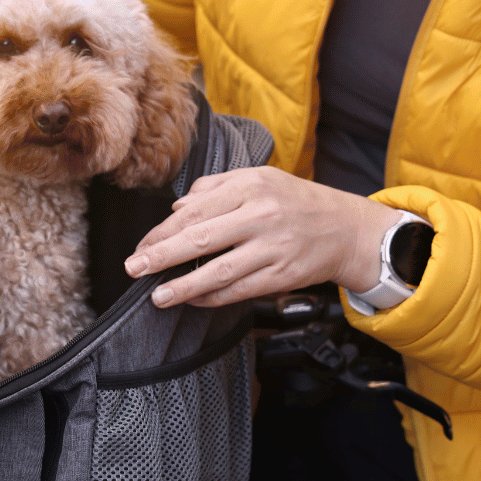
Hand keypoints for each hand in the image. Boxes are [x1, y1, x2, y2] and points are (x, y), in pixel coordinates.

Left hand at [122, 166, 402, 306]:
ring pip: (220, 270)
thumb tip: (177, 208)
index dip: (162, 232)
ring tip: (158, 296)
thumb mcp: (258, 179)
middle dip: (162, 256)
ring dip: (184, 286)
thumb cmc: (294, 202)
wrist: (346, 228)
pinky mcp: (283, 275)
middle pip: (201, 238)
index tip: (140, 247)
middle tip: (134, 269)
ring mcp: (274, 247)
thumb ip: (215, 188)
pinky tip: (193, 300)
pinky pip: (240, 289)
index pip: (195, 211)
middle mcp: (262, 214)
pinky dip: (214, 297)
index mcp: (251, 186)